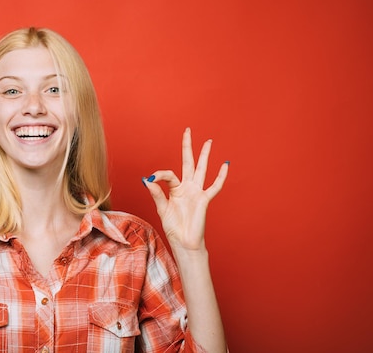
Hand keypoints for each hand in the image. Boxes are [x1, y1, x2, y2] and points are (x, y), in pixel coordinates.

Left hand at [142, 128, 227, 251]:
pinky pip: (214, 186)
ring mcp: (197, 192)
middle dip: (188, 147)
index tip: (151, 179)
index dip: (160, 174)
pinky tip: (225, 164)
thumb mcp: (162, 209)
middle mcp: (187, 187)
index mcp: (175, 189)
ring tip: (208, 141)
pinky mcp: (204, 199)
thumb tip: (147, 180)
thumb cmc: (173, 227)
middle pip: (188, 162)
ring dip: (204, 155)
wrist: (184, 242)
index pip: (168, 175)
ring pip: (202, 169)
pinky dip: (220, 176)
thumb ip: (157, 194)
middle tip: (188, 131)